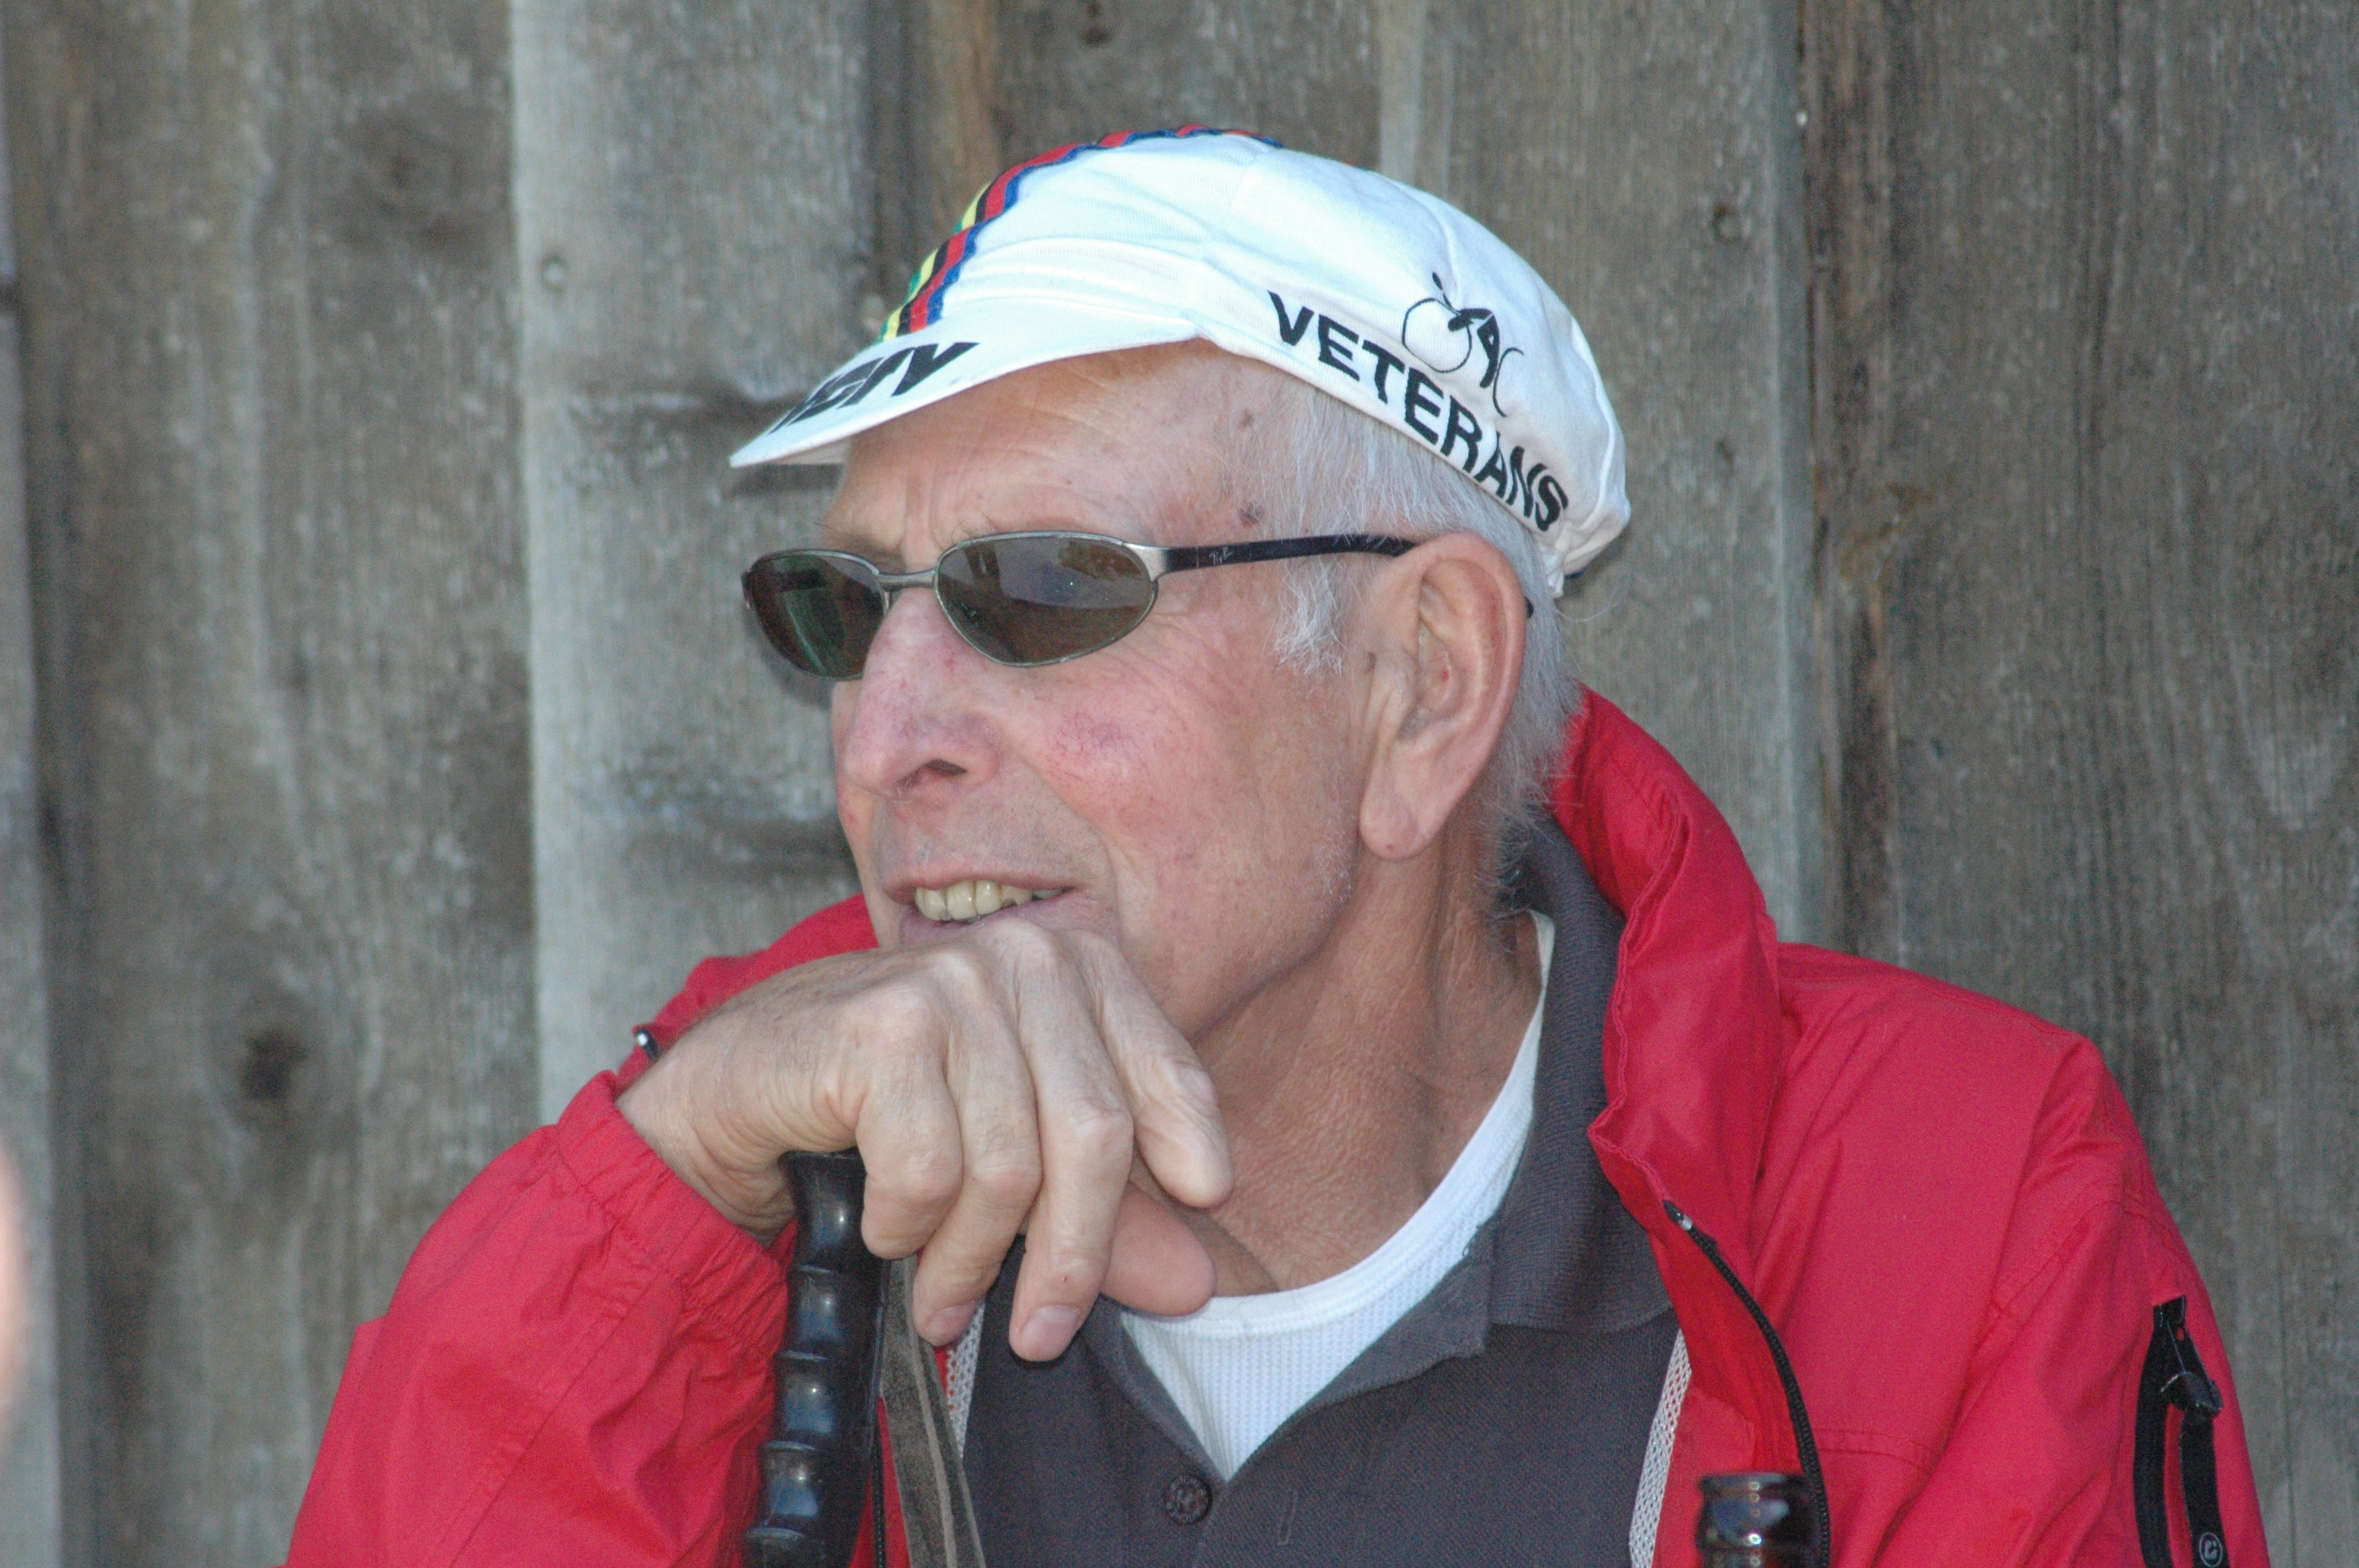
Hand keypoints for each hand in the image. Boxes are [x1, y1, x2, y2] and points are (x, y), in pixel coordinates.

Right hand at [617, 921, 1232, 1359]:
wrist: (739, 1087)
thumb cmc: (886, 1112)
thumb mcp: (1014, 1157)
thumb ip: (1107, 1214)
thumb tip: (1196, 1283)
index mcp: (1073, 968)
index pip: (1164, 1072)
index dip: (1190, 1147)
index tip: (1203, 1206)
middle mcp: (1020, 958)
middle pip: (1093, 1135)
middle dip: (1071, 1256)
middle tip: (1040, 1337)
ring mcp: (949, 983)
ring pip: (1008, 1167)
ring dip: (970, 1262)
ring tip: (941, 1301)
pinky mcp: (881, 1027)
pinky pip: (929, 1171)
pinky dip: (906, 1227)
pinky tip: (882, 1229)